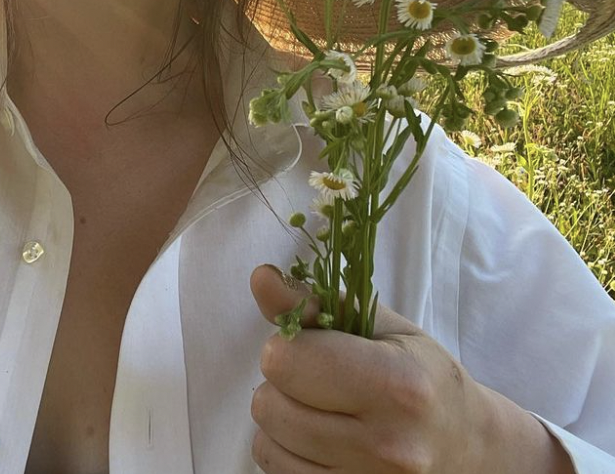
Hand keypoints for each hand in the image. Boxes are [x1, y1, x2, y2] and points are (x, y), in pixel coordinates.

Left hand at [249, 264, 571, 473]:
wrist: (470, 450)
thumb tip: (261, 277)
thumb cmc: (423, 376)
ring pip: (266, 444)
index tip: (310, 344)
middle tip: (316, 378)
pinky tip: (318, 440)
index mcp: (398, 385)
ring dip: (280, 420)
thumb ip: (317, 303)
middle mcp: (386, 446)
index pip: (287, 360)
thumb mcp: (382, 327)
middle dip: (282, 382)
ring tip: (319, 409)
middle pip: (270, 404)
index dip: (287, 345)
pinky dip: (285, 454)